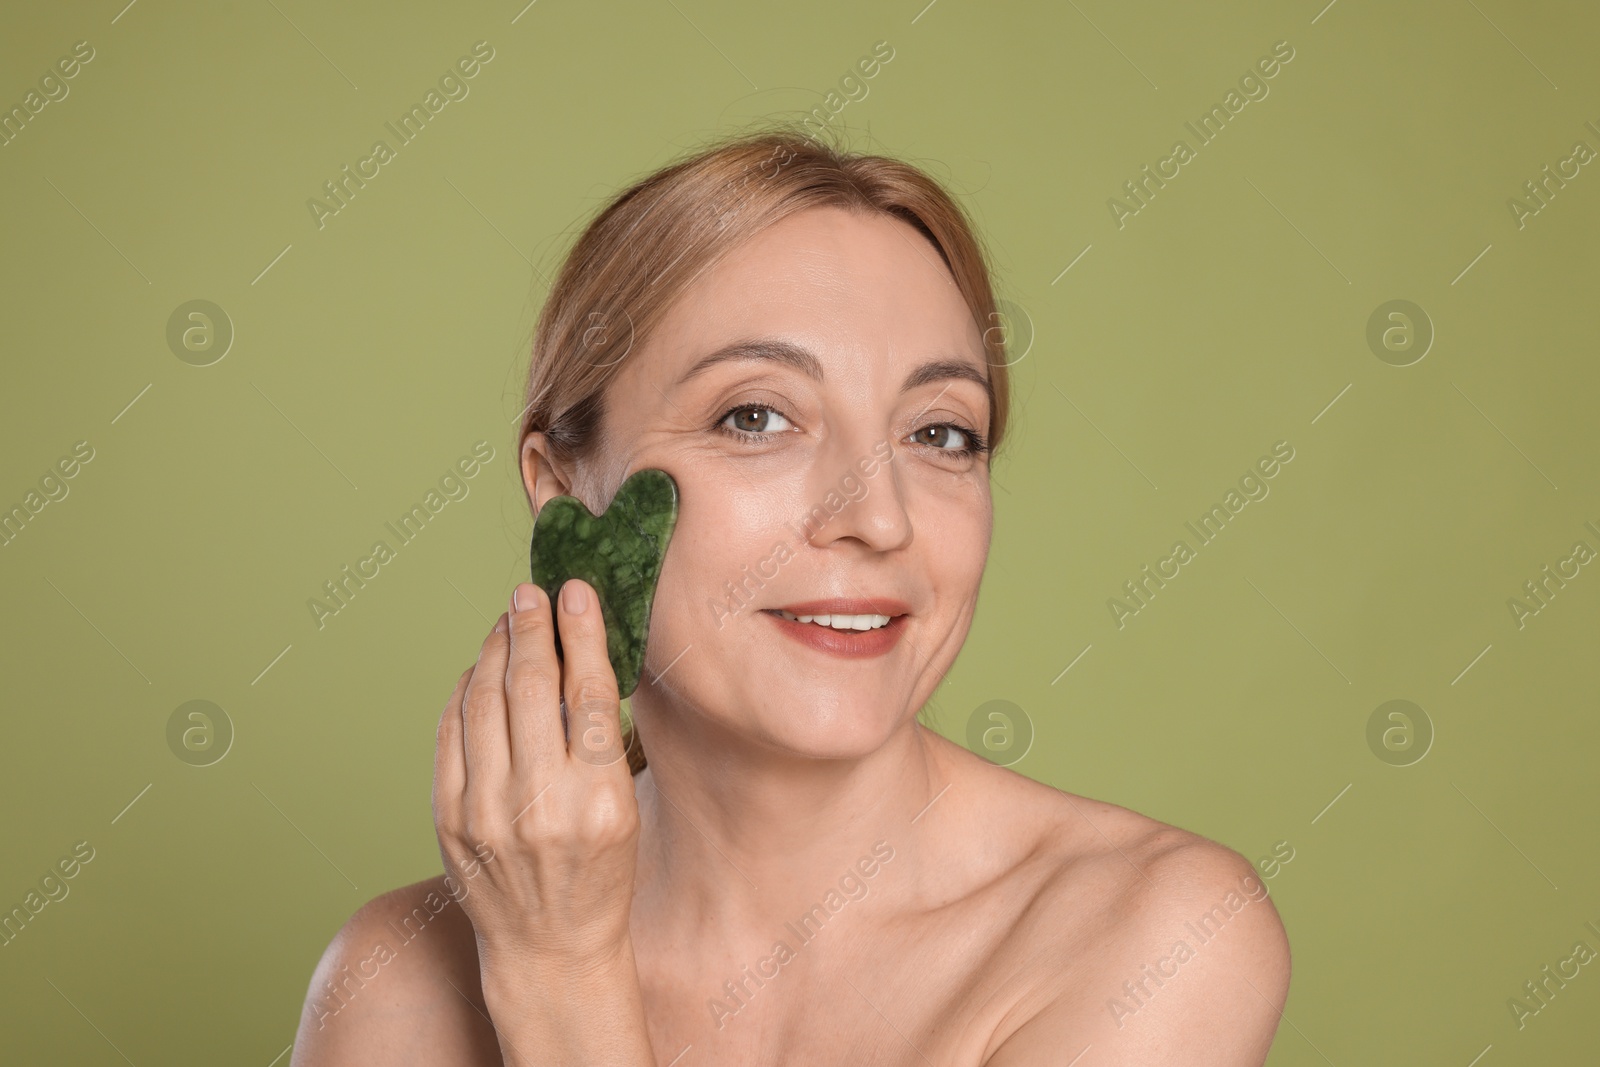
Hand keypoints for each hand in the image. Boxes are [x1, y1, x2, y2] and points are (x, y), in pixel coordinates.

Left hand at [432, 579, 640, 979]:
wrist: (549, 948)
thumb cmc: (599, 872)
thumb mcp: (622, 808)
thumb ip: (596, 738)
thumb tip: (573, 651)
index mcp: (599, 802)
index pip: (586, 695)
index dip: (579, 633)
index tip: (574, 592)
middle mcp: (541, 807)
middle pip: (529, 688)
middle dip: (528, 627)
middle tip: (529, 592)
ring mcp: (486, 815)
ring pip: (482, 702)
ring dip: (492, 651)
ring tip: (506, 623)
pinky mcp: (447, 820)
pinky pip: (450, 734)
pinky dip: (463, 692)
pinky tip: (478, 672)